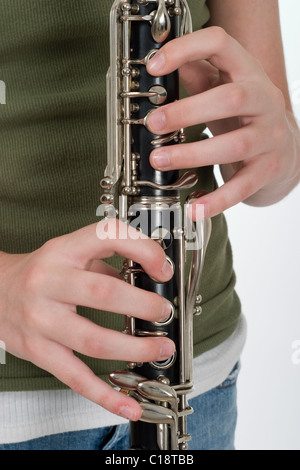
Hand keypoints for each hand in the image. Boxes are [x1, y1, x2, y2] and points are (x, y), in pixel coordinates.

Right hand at [0, 221, 174, 420]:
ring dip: (134, 349)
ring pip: (93, 340)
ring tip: (159, 349)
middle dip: (143, 305)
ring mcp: (41, 320)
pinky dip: (105, 394)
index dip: (141, 249)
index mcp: (63, 251)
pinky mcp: (38, 351)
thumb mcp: (70, 253)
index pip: (106, 237)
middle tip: (164, 312)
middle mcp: (49, 283)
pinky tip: (128, 403)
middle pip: (103, 293)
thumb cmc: (40, 272)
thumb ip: (107, 261)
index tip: (163, 268)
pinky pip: (75, 377)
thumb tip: (152, 275)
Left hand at [146, 27, 299, 217]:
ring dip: (192, 154)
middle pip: (230, 99)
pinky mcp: (268, 169)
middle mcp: (264, 101)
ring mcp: (269, 137)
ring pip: (233, 146)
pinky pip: (242, 187)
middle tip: (154, 124)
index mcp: (248, 73)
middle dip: (187, 112)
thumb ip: (198, 77)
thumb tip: (160, 67)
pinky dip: (217, 200)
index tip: (154, 65)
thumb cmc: (245, 117)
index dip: (186, 49)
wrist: (285, 150)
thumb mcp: (223, 90)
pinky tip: (195, 207)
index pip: (220, 44)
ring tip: (160, 160)